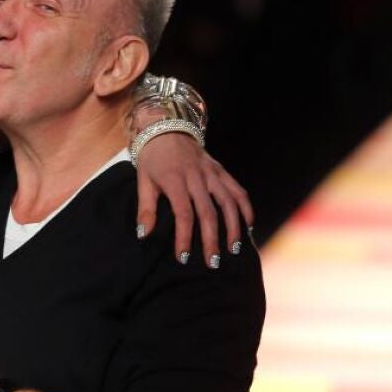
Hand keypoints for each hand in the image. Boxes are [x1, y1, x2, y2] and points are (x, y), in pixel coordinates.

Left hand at [136, 133, 252, 266]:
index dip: (184, 237)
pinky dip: (245, 208)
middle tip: (212, 262)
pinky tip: (248, 226)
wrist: (166, 129)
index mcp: (175, 180)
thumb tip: (144, 235)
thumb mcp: (143, 181)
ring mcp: (212, 173)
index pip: (183, 214)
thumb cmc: (152, 159)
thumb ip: (145, 208)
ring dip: (233, 227)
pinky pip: (238, 190)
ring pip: (228, 202)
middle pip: (208, 212)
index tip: (183, 257)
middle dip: (211, 239)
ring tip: (233, 249)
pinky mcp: (221, 170)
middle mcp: (196, 177)